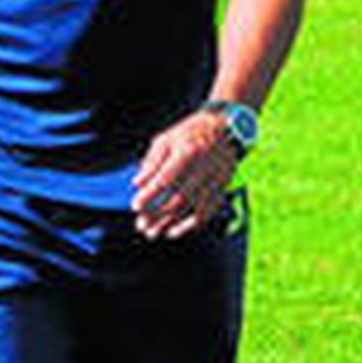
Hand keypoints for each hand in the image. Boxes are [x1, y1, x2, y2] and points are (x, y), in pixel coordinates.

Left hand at [131, 109, 240, 240]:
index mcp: (187, 152)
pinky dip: (189, 225)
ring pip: (190, 209)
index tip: (135, 207)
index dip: (149, 196)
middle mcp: (203, 168)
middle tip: (141, 224)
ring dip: (170, 224)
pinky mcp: (221, 188)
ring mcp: (215, 180)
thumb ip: (151, 162)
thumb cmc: (190, 133)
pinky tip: (173, 231)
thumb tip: (137, 184)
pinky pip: (206, 212)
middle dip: (156, 215)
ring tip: (152, 232)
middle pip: (177, 198)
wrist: (226, 130)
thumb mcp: (166, 140)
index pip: (164, 180)